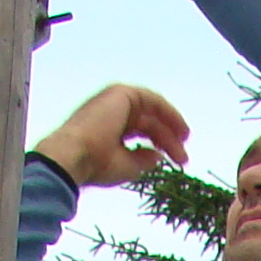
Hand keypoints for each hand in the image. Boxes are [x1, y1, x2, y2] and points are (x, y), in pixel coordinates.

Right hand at [35, 84, 189, 188]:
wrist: (75, 155)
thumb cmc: (95, 164)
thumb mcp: (126, 166)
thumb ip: (143, 160)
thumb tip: (159, 156)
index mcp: (108, 129)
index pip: (140, 133)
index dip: (160, 144)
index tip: (177, 159)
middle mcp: (111, 113)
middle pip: (148, 123)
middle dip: (168, 138)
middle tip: (183, 157)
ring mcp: (115, 102)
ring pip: (151, 112)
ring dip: (171, 125)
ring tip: (185, 141)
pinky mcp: (120, 94)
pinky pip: (151, 100)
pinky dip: (167, 112)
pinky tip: (178, 128)